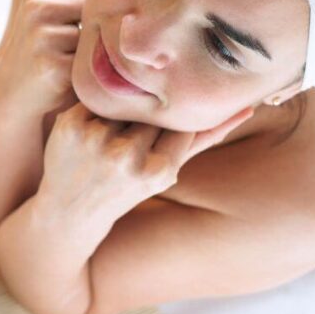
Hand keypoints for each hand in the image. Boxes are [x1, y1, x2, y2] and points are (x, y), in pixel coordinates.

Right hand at [0, 0, 97, 117]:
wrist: (15, 89)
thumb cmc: (51, 43)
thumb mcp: (61, 6)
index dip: (104, 4)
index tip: (90, 21)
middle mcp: (39, 3)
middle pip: (102, 10)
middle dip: (102, 29)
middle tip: (83, 46)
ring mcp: (42, 34)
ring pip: (100, 36)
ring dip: (98, 51)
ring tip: (76, 59)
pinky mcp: (51, 65)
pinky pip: (94, 62)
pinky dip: (92, 71)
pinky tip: (72, 76)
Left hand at [38, 102, 255, 220]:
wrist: (68, 215)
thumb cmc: (124, 191)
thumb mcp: (167, 172)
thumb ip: (204, 139)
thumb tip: (246, 108)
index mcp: (158, 171)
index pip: (183, 122)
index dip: (174, 121)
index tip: (166, 128)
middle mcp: (127, 157)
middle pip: (152, 110)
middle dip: (146, 115)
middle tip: (132, 129)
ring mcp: (96, 140)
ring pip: (124, 101)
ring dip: (119, 110)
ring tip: (109, 133)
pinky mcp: (70, 126)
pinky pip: (92, 98)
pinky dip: (92, 108)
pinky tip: (87, 129)